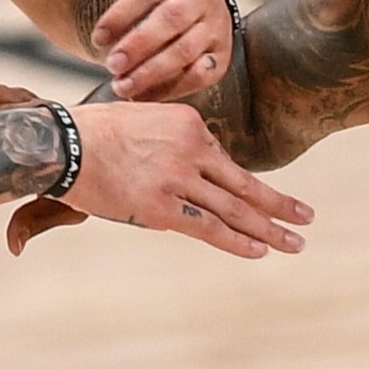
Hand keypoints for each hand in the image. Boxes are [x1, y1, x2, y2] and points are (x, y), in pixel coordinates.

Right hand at [61, 101, 309, 259]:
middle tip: (307, 219)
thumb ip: (169, 140)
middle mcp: (191, 149)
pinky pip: (209, 228)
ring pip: (234, 209)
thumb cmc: (92, 133)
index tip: (270, 201)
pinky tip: (260, 250)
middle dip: (279, 206)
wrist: (61, 143)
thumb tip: (180, 177)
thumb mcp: (142, 119)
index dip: (244, 187)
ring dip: (269, 229)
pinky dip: (238, 241)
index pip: (223, 161)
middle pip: (244, 184)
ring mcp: (179, 178)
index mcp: (189, 124)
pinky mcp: (161, 207)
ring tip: (295, 242)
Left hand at [88, 0, 232, 102]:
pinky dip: (172, 89)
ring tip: (122, 86)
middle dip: (138, 46)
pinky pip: (201, 75)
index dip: (122, 15)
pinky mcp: (219, 55)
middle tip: (111, 65)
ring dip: (151, 73)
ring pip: (186, 51)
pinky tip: (144, 96)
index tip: (98, 38)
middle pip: (172, 20)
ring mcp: (215, 26)